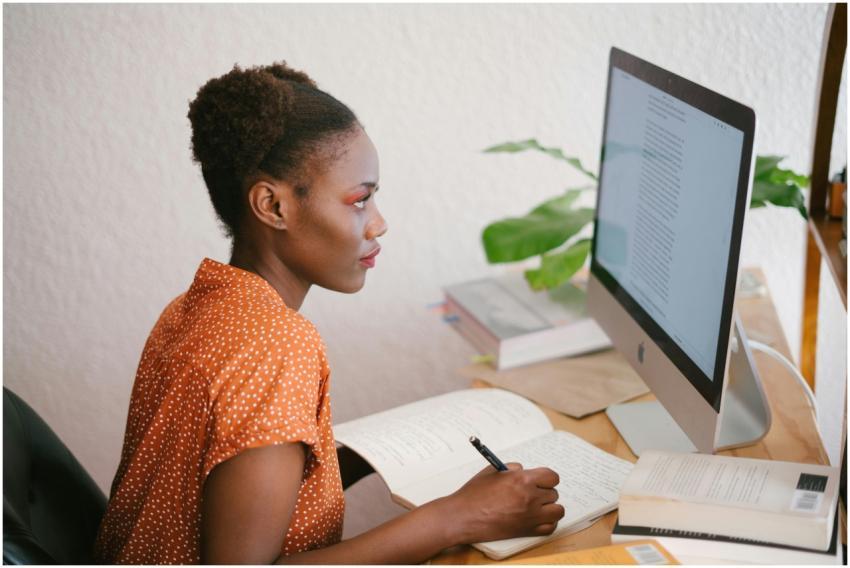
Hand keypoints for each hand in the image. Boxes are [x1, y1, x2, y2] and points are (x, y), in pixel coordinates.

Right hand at [442, 463, 564, 544]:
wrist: (464, 516)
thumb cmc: (474, 494)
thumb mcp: (492, 471)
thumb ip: (512, 468)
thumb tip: (523, 470)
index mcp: (522, 480)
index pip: (552, 477)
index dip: (546, 478)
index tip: (541, 480)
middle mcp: (530, 497)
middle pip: (553, 493)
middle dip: (544, 491)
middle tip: (532, 493)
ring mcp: (530, 516)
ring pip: (557, 510)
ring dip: (550, 507)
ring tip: (538, 506)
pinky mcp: (527, 530)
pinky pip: (550, 527)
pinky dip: (548, 522)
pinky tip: (538, 518)